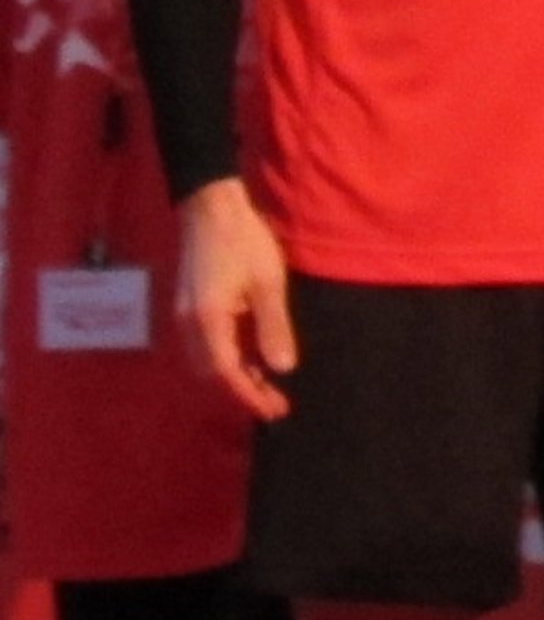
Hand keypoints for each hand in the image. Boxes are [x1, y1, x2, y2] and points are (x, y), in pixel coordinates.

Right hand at [174, 177, 295, 418]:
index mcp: (207, 321)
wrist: (211, 207)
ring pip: (206, 361)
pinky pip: (205, 345)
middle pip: (212, 373)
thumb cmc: (244, 240)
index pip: (227, 373)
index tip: (275, 412)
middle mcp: (188, 324)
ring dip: (234, 376)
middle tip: (276, 401)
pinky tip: (251, 357)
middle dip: (242, 391)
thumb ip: (274, 327)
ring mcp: (184, 315)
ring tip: (268, 384)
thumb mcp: (268, 283)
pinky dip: (227, 358)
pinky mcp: (188, 307)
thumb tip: (283, 369)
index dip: (251, 396)